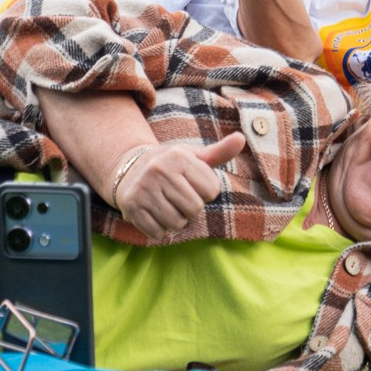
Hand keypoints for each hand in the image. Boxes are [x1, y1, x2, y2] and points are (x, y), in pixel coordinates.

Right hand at [115, 133, 245, 238]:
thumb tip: (241, 138)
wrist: (129, 169)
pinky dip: (159, 229)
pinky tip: (153, 214)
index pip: (211, 191)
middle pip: (195, 209)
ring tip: (166, 205)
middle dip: (191, 209)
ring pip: (176, 223)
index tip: (192, 184)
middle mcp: (159, 170)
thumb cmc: (171, 166)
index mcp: (178, 156)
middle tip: (178, 198)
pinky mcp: (131, 207)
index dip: (205, 192)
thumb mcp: (193, 156)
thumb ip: (219, 152)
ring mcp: (143, 189)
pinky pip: (157, 232)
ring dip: (175, 221)